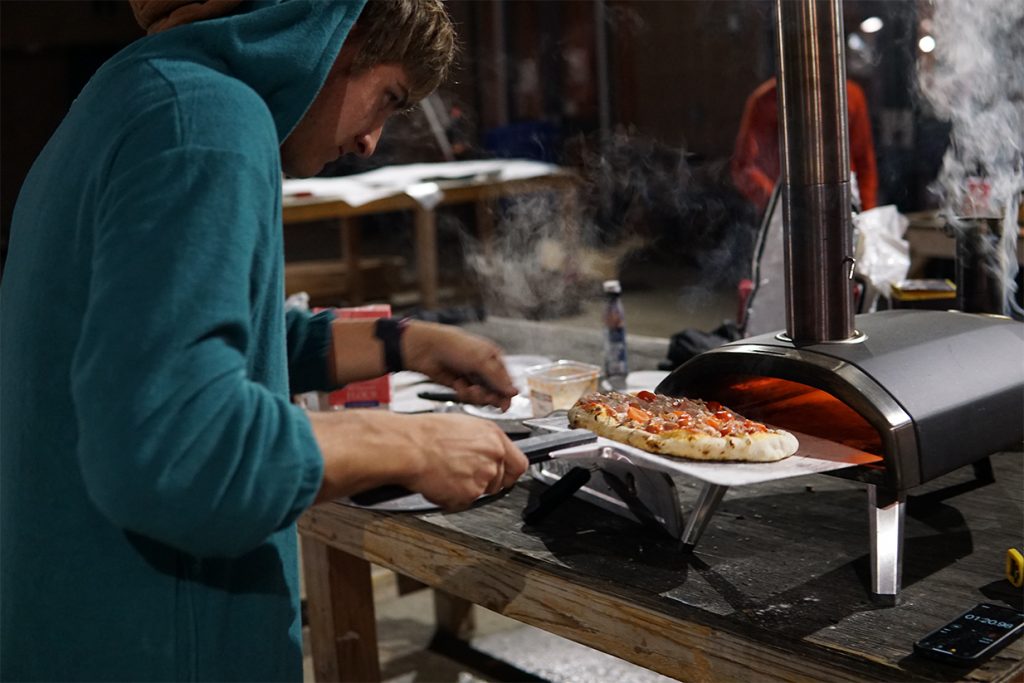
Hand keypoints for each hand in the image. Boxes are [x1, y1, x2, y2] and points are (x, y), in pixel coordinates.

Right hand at [310, 410, 528, 510]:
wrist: (408, 447)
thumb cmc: (426, 434)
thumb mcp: (462, 426)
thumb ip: (482, 441)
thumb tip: (487, 451)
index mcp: (493, 436)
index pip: (519, 464)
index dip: (509, 473)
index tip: (503, 476)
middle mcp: (493, 455)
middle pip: (499, 482)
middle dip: (483, 482)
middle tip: (461, 474)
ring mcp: (483, 476)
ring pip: (481, 492)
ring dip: (466, 489)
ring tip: (445, 474)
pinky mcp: (469, 494)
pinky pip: (464, 502)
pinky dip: (452, 498)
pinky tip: (439, 482)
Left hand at [402, 322, 516, 409]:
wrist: (428, 350)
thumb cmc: (456, 347)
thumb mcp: (481, 361)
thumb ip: (498, 379)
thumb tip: (514, 392)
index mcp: (494, 359)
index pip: (507, 381)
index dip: (506, 394)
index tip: (503, 405)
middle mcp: (485, 370)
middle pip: (495, 392)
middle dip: (488, 395)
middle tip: (480, 393)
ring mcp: (473, 378)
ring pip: (482, 397)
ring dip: (475, 395)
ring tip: (467, 388)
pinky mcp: (461, 386)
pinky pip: (469, 397)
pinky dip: (464, 393)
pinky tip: (458, 384)